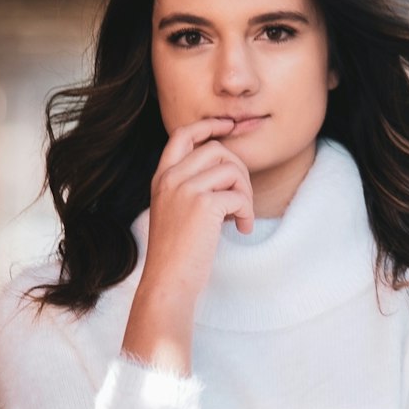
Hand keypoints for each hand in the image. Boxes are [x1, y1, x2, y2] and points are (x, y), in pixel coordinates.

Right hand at [140, 118, 254, 307]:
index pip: (183, 134)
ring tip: (241, 217)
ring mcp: (185, 189)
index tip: (230, 127)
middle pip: (217, 149)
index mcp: (161, 177)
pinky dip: (247, 213)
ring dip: (245, 193)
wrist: (168, 282)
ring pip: (232, 169)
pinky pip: (239, 195)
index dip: (210, 126)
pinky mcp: (203, 205)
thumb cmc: (176, 253)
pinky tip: (241, 229)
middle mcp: (170, 178)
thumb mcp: (175, 211)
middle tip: (241, 199)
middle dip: (239, 171)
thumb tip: (229, 169)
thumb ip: (191, 187)